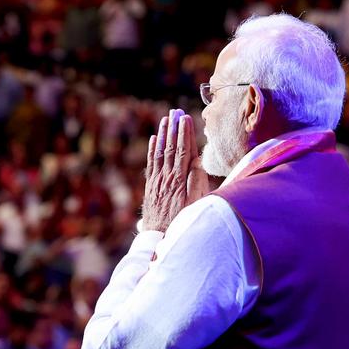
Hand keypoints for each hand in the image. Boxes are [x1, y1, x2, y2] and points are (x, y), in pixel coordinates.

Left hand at [141, 110, 207, 232]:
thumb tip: (196, 160)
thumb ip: (197, 181)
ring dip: (163, 135)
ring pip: (160, 152)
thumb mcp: (196, 202)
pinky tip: (154, 139)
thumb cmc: (183, 220)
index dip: (184, 134)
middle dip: (174, 129)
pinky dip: (152, 149)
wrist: (160, 235)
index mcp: (179, 179)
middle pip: (170, 148)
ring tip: (165, 119)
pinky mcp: (151, 185)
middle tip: (175, 112)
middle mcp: (166, 177)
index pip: (183, 151)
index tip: (185, 119)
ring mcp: (157, 180)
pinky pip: (151, 163)